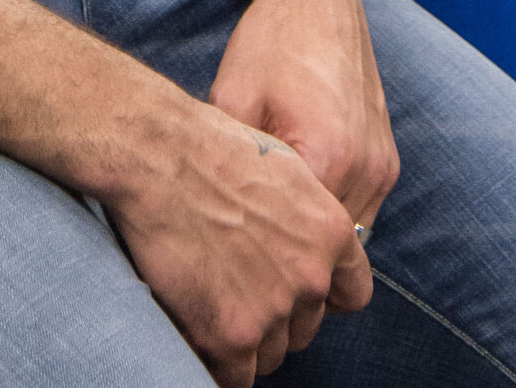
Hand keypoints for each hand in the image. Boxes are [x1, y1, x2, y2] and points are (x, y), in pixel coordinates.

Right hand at [102, 90, 369, 382]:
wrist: (162, 157)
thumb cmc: (212, 150)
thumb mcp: (285, 168)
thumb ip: (306, 218)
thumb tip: (303, 246)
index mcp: (330, 233)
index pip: (353, 293)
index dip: (321, 296)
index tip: (295, 292)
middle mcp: (311, 276)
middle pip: (305, 328)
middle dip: (276, 317)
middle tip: (237, 289)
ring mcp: (274, 309)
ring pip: (271, 354)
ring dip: (246, 340)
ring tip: (212, 300)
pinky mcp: (233, 336)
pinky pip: (237, 375)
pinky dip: (218, 360)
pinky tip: (198, 327)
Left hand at [208, 0, 397, 265]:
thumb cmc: (268, 43)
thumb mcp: (230, 100)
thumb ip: (229, 167)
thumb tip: (204, 219)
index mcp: (329, 158)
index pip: (299, 248)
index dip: (264, 265)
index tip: (234, 272)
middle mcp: (367, 169)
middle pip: (329, 253)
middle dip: (292, 264)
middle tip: (248, 270)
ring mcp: (383, 165)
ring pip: (349, 240)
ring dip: (315, 245)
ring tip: (269, 243)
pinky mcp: (388, 158)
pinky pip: (361, 211)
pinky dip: (331, 220)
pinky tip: (293, 209)